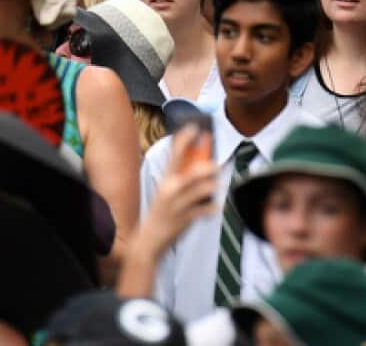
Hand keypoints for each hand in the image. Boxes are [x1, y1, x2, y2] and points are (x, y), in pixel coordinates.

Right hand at [136, 125, 219, 254]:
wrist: (148, 240)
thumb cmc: (160, 212)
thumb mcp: (165, 191)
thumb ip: (180, 177)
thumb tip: (200, 162)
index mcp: (166, 180)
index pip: (175, 154)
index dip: (185, 138)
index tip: (195, 127)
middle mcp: (170, 189)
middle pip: (193, 172)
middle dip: (207, 167)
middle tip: (215, 166)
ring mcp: (178, 204)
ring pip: (202, 189)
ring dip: (213, 186)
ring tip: (218, 185)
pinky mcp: (184, 218)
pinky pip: (205, 209)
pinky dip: (212, 207)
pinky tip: (215, 206)